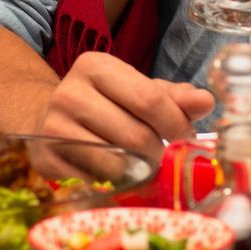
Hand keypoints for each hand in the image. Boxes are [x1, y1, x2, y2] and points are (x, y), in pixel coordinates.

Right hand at [40, 51, 212, 163]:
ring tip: (145, 168)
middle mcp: (70, 93)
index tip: (188, 140)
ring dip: (139, 172)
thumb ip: (173, 97)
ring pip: (116, 162)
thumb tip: (206, 102)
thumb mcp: (136, 91)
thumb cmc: (103, 103)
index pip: (150, 99)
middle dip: (160, 154)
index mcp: (96, 66)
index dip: (177, 125)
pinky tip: (117, 175)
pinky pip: (94, 180)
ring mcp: (53, 127)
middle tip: (167, 160)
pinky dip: (114, 183)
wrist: (46, 117)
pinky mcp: (45, 158)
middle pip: (135, 135)